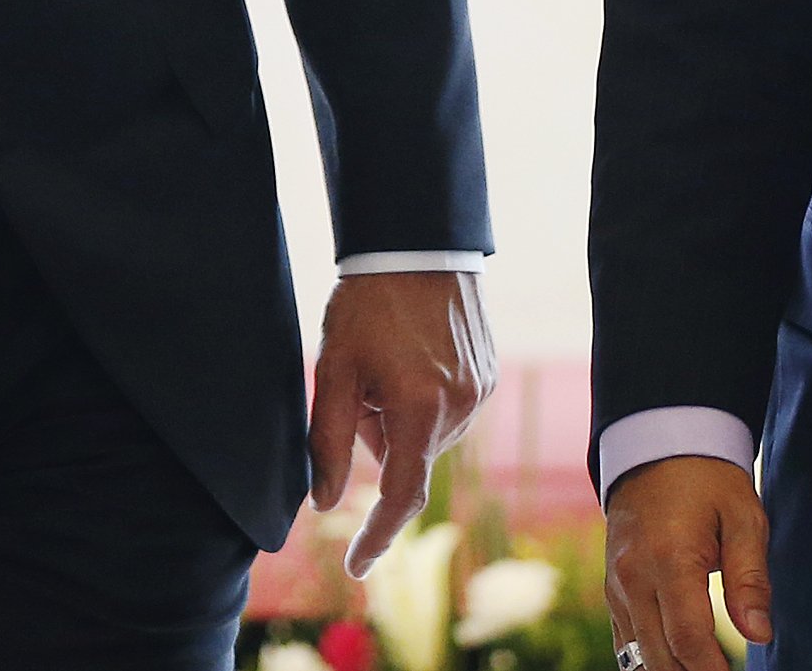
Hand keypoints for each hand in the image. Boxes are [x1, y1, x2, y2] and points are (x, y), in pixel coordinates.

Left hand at [307, 270, 495, 574]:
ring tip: (386, 361)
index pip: (400, 496)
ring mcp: (479, 392)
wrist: (416, 244)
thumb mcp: (333, 369)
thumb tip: (323, 503)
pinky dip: (423, 401)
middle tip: (358, 386)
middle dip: (378, 438)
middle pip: (408, 458)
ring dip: (401, 418)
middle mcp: (458, 408)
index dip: (378, 537)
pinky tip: (409, 356)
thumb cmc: (366, 304)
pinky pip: (448, 411)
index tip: (358, 568)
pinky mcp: (488, 376)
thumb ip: (325, 441)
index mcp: (418, 410)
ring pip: (428, 436)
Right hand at [605, 453, 770, 660]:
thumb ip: (750, 579)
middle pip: (660, 658)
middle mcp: (633, 577)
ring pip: (639, 656)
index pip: (688, 639)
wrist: (656, 445)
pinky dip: (649, 661)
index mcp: (669, 559)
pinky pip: (625, 642)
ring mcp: (616, 585)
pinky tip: (677, 667)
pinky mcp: (612, 589)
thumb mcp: (744, 518)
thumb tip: (759, 634)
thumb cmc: (709, 481)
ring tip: (706, 669)